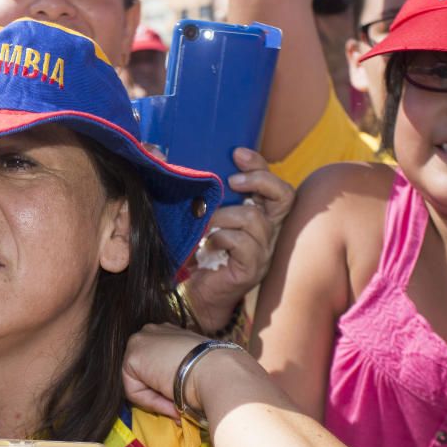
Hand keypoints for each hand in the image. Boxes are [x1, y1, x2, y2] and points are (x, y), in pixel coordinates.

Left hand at [122, 323, 210, 420]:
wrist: (217, 371)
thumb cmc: (214, 371)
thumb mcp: (196, 366)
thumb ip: (180, 372)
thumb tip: (174, 394)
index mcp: (169, 332)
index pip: (157, 364)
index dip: (167, 386)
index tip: (182, 397)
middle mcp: (152, 331)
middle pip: (144, 373)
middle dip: (158, 392)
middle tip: (177, 405)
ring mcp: (140, 340)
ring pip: (138, 383)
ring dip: (156, 399)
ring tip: (177, 403)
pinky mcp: (133, 356)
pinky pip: (134, 391)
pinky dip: (151, 402)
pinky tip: (169, 398)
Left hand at [184, 148, 293, 331]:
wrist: (196, 294)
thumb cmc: (198, 253)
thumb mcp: (203, 217)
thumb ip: (201, 193)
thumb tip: (162, 154)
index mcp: (262, 217)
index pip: (275, 186)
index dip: (260, 165)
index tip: (237, 153)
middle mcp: (269, 234)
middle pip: (284, 197)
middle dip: (259, 180)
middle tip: (232, 181)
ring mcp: (264, 252)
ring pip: (254, 219)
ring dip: (224, 216)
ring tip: (207, 224)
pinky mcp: (252, 269)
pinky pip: (241, 243)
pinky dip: (219, 238)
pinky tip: (206, 244)